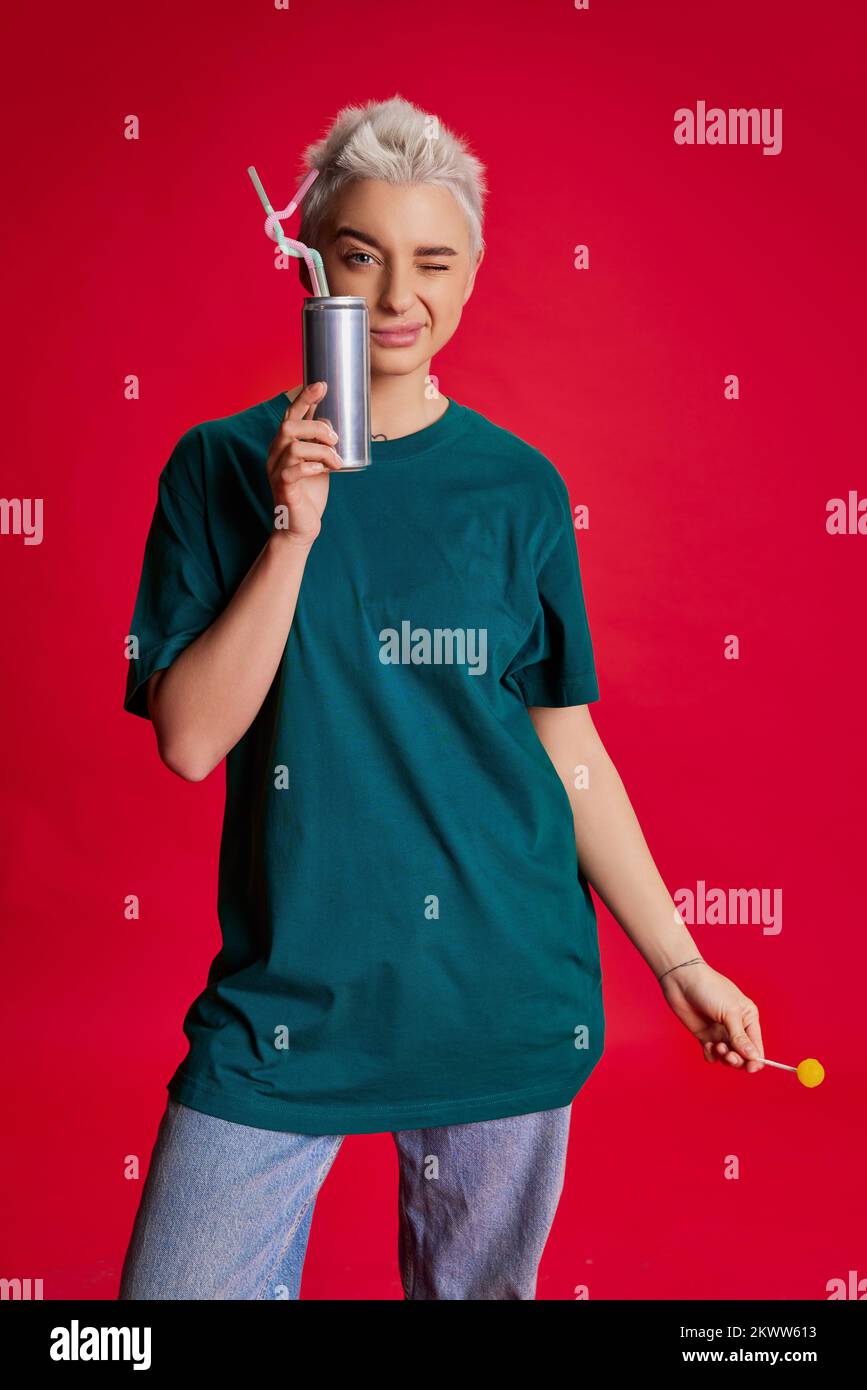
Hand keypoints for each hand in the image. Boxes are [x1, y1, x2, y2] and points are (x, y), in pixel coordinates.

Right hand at [265, 381, 343, 547]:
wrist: (302, 526)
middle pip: (289, 426)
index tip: (323, 385)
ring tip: (336, 463)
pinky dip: (311, 467)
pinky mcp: (283, 489)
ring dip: (321, 452)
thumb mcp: (319, 461)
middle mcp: (275, 455)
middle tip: (335, 440)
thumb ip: (321, 443)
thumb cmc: (311, 493)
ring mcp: (276, 472)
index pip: (290, 415)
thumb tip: (336, 422)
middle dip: (316, 427)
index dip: (305, 398)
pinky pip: (293, 471)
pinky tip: (323, 471)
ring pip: (294, 447)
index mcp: (283, 445)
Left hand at [659, 961, 764, 1073]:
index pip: (756, 1046)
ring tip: (716, 1046)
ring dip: (724, 1057)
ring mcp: (720, 1032)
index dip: (755, 1060)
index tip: (750, 1068)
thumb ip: (740, 1037)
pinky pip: (712, 1055)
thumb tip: (754, 1058)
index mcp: (748, 1018)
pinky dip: (710, 1055)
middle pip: (743, 1056)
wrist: (682, 980)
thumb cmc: (710, 989)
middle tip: (728, 1055)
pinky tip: (706, 1046)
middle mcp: (736, 1027)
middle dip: (737, 1060)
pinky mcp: (705, 1036)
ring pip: (728, 1057)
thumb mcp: (730, 1012)